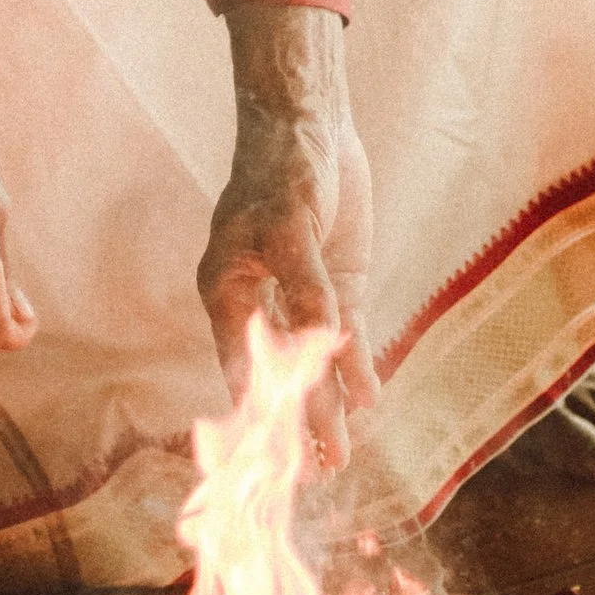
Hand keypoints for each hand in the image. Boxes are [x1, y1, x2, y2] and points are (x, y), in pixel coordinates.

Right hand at [198, 8, 378, 465]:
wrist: (311, 120)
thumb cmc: (283, 167)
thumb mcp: (289, 227)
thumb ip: (304, 289)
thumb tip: (319, 348)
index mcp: (225, 290)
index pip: (241, 365)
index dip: (258, 412)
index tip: (271, 459)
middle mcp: (258, 302)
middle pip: (279, 374)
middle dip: (297, 425)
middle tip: (315, 473)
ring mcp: (300, 296)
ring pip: (314, 365)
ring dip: (328, 409)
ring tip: (340, 460)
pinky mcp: (337, 285)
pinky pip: (347, 338)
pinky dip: (357, 368)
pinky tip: (368, 399)